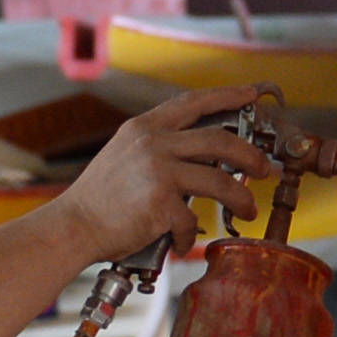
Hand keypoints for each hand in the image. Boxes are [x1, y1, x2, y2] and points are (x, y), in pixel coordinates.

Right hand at [49, 85, 278, 263]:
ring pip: (220, 180)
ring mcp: (158, 172)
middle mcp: (153, 143)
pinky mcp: (161, 203)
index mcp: (144, 128)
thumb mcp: (125, 155)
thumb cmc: (100, 198)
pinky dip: (189, 234)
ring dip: (241, 198)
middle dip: (250, 154)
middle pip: (220, 140)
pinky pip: (192, 218)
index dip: (226, 96)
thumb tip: (204, 155)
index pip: (193, 102)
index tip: (250, 95)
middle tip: (264, 168)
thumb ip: (160, 148)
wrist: (72, 226)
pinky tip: (180, 241)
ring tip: (249, 210)